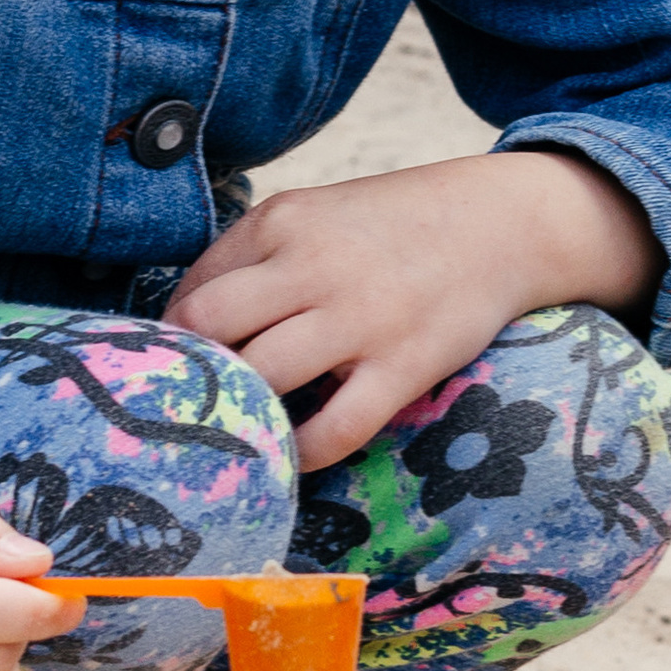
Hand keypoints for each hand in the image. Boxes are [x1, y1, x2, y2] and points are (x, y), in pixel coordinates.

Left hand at [167, 150, 660, 472]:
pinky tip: (292, 456)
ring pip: (261, 378)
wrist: (498, 224)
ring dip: (239, 413)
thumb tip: (185, 324)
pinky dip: (302, 453)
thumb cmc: (390, 226)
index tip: (176, 371)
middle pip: (208, 328)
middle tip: (189, 408)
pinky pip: (336, 429)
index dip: (173, 340)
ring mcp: (359, 318)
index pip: (192, 291)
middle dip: (188, 374)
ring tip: (234, 434)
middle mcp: (312, 265)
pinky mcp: (404, 365)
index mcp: (280, 222)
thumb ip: (252, 258)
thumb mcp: (313, 215)